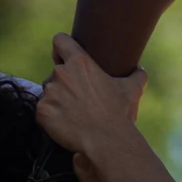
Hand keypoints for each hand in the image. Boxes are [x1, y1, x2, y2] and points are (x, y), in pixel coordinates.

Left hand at [37, 33, 146, 155]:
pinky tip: (64, 124)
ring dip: (56, 99)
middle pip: (55, 71)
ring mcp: (49, 92)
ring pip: (48, 91)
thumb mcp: (132, 90)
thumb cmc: (118, 113)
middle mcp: (61, 73)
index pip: (60, 40)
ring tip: (72, 113)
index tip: (63, 56)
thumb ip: (136, 75)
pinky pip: (42, 110)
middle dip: (63, 83)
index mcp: (80, 62)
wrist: (105, 140)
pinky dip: (50, 117)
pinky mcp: (41, 111)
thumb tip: (140, 71)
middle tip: (77, 97)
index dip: (61, 48)